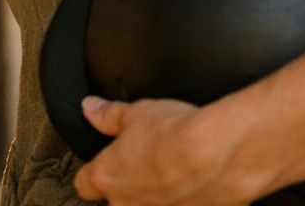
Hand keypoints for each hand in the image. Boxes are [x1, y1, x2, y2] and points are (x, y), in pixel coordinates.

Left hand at [73, 96, 262, 205]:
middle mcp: (129, 205)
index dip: (92, 173)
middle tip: (147, 168)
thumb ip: (109, 115)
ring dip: (159, 198)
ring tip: (176, 176)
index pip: (84, 184)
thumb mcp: (136, 113)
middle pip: (116, 203)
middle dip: (128, 190)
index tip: (102, 165)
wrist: (220, 152)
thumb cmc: (177, 133)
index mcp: (107, 177)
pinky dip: (187, 202)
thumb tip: (91, 109)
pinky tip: (198, 187)